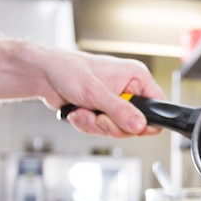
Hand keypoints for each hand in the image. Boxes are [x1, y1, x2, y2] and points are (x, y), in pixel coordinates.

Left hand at [39, 49, 165, 137]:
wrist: (42, 75)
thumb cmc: (67, 69)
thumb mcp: (96, 92)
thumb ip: (120, 111)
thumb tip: (140, 125)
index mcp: (136, 78)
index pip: (157, 106)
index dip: (146, 121)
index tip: (130, 124)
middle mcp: (129, 91)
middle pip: (136, 125)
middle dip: (112, 125)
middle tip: (98, 117)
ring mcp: (116, 103)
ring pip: (118, 130)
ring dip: (96, 126)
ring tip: (83, 111)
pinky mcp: (103, 112)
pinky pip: (104, 131)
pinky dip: (89, 126)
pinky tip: (79, 113)